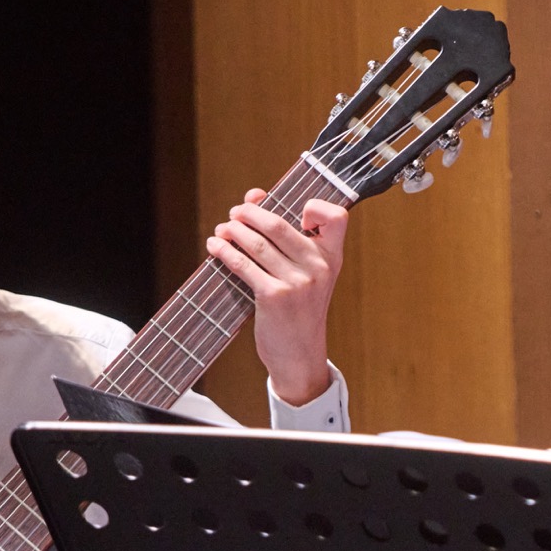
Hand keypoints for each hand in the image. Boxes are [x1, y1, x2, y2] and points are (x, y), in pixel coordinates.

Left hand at [209, 189, 349, 405]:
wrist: (300, 354)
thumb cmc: (299, 310)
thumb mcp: (307, 275)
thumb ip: (287, 238)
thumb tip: (253, 196)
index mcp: (332, 258)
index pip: (336, 216)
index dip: (315, 206)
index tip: (293, 212)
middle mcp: (319, 268)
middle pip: (278, 224)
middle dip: (249, 214)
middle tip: (235, 214)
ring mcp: (298, 283)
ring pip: (256, 243)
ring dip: (232, 231)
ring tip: (222, 230)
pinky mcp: (274, 296)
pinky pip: (243, 265)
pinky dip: (224, 252)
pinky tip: (215, 247)